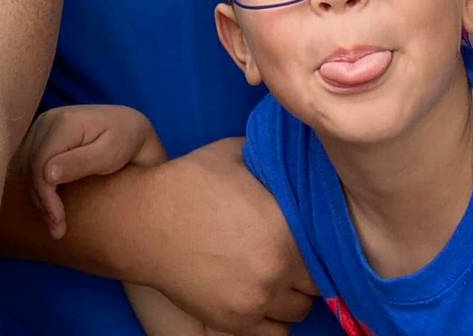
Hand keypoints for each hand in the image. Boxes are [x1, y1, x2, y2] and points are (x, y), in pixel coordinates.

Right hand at [18, 105, 164, 239]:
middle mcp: (48, 119)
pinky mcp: (41, 135)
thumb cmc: (125, 141)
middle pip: (31, 166)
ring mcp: (43, 126)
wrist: (129, 127)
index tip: (57, 221)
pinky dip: (39, 185)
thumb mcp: (109, 154)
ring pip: (28, 166)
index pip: (41, 163)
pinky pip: (32, 163)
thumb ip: (80, 162)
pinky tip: (51, 203)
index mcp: (65, 122)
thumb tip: (47, 174)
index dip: (45, 195)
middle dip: (42, 200)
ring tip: (55, 220)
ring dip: (39, 195)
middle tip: (57, 228)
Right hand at [142, 138, 316, 335]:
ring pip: (299, 310)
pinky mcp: (234, 322)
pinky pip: (275, 333)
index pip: (328, 247)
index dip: (319, 240)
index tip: (306, 235)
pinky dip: (273, 318)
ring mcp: (255, 299)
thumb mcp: (239, 154)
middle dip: (306, 268)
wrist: (143, 220)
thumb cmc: (191, 182)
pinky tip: (261, 297)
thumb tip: (298, 157)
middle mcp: (276, 268)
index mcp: (285, 226)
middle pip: (317, 283)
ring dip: (291, 294)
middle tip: (289, 254)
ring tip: (274, 276)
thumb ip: (275, 162)